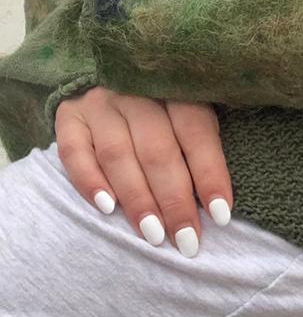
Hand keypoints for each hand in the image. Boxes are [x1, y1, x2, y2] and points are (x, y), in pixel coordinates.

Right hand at [55, 87, 233, 255]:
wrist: (105, 76)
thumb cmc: (161, 108)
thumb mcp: (188, 110)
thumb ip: (197, 147)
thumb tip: (217, 207)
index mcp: (174, 86)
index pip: (195, 131)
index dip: (209, 174)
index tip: (221, 216)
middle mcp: (135, 91)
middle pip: (157, 150)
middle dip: (174, 200)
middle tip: (186, 240)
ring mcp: (99, 103)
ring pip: (118, 154)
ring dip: (137, 199)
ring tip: (153, 234)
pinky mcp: (69, 116)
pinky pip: (74, 152)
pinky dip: (90, 181)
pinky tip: (107, 209)